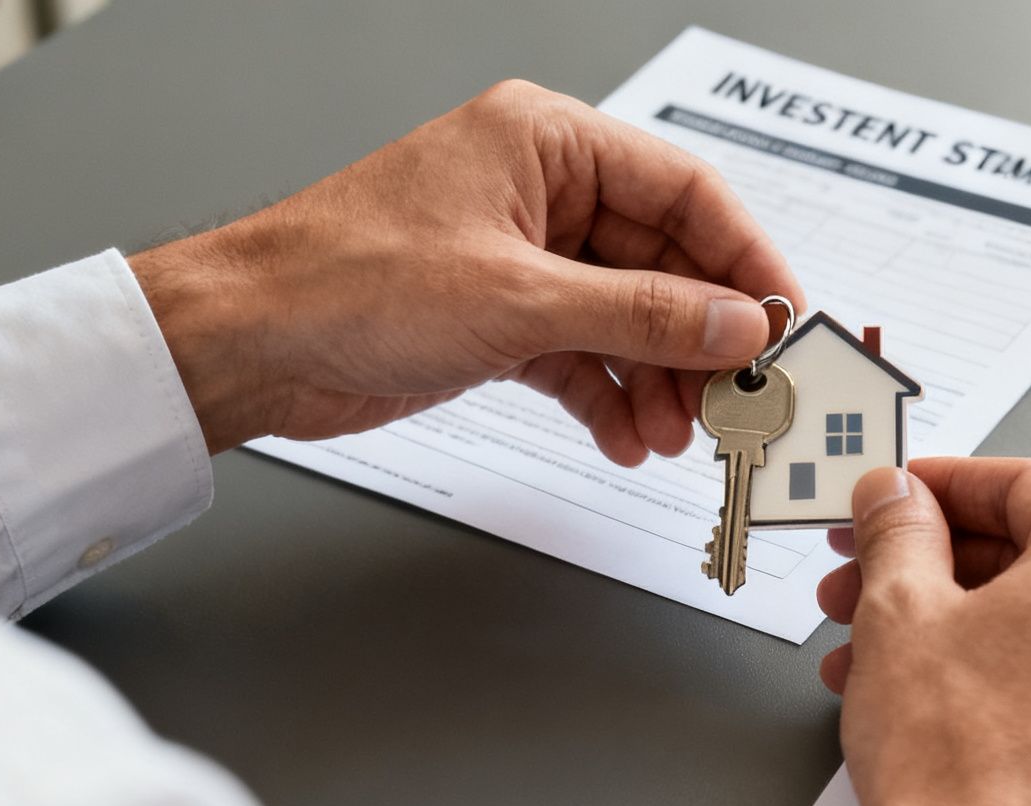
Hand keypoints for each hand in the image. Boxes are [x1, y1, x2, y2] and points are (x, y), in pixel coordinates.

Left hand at [128, 81, 802, 461]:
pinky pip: (586, 356)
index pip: (687, 191)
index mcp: (548, 143)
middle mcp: (543, 193)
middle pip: (665, 263)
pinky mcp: (502, 319)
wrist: (245, 345)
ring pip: (630, 319)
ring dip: (659, 381)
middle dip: (701, 339)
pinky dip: (610, 399)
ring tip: (677, 434)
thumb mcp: (515, 300)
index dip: (746, 261)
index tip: (785, 324)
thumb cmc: (342, 280)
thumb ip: (640, 316)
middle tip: (739, 399)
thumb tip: (734, 326)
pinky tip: (627, 438)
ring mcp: (525, 260)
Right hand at [816, 459, 1030, 805]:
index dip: (942, 487)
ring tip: (879, 663)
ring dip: (967, 633)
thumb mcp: (900, 613)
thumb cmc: (957, 765)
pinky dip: (1022, 689)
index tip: (896, 502)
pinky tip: (947, 710)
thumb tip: (898, 499)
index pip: (1027, 486)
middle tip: (866, 585)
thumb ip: (900, 531)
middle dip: (940, 571)